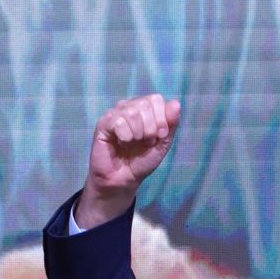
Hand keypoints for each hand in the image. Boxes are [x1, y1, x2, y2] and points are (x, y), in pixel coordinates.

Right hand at [78, 94, 180, 229]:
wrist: (124, 179)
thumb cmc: (142, 160)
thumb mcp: (163, 143)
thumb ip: (171, 123)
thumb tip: (176, 103)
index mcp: (144, 109)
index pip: (155, 99)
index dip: (162, 118)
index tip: (160, 136)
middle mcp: (129, 107)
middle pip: (145, 104)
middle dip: (150, 128)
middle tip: (146, 142)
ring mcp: (115, 114)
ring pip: (132, 113)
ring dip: (137, 134)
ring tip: (133, 143)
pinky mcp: (103, 124)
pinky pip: (118, 122)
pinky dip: (125, 136)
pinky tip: (121, 143)